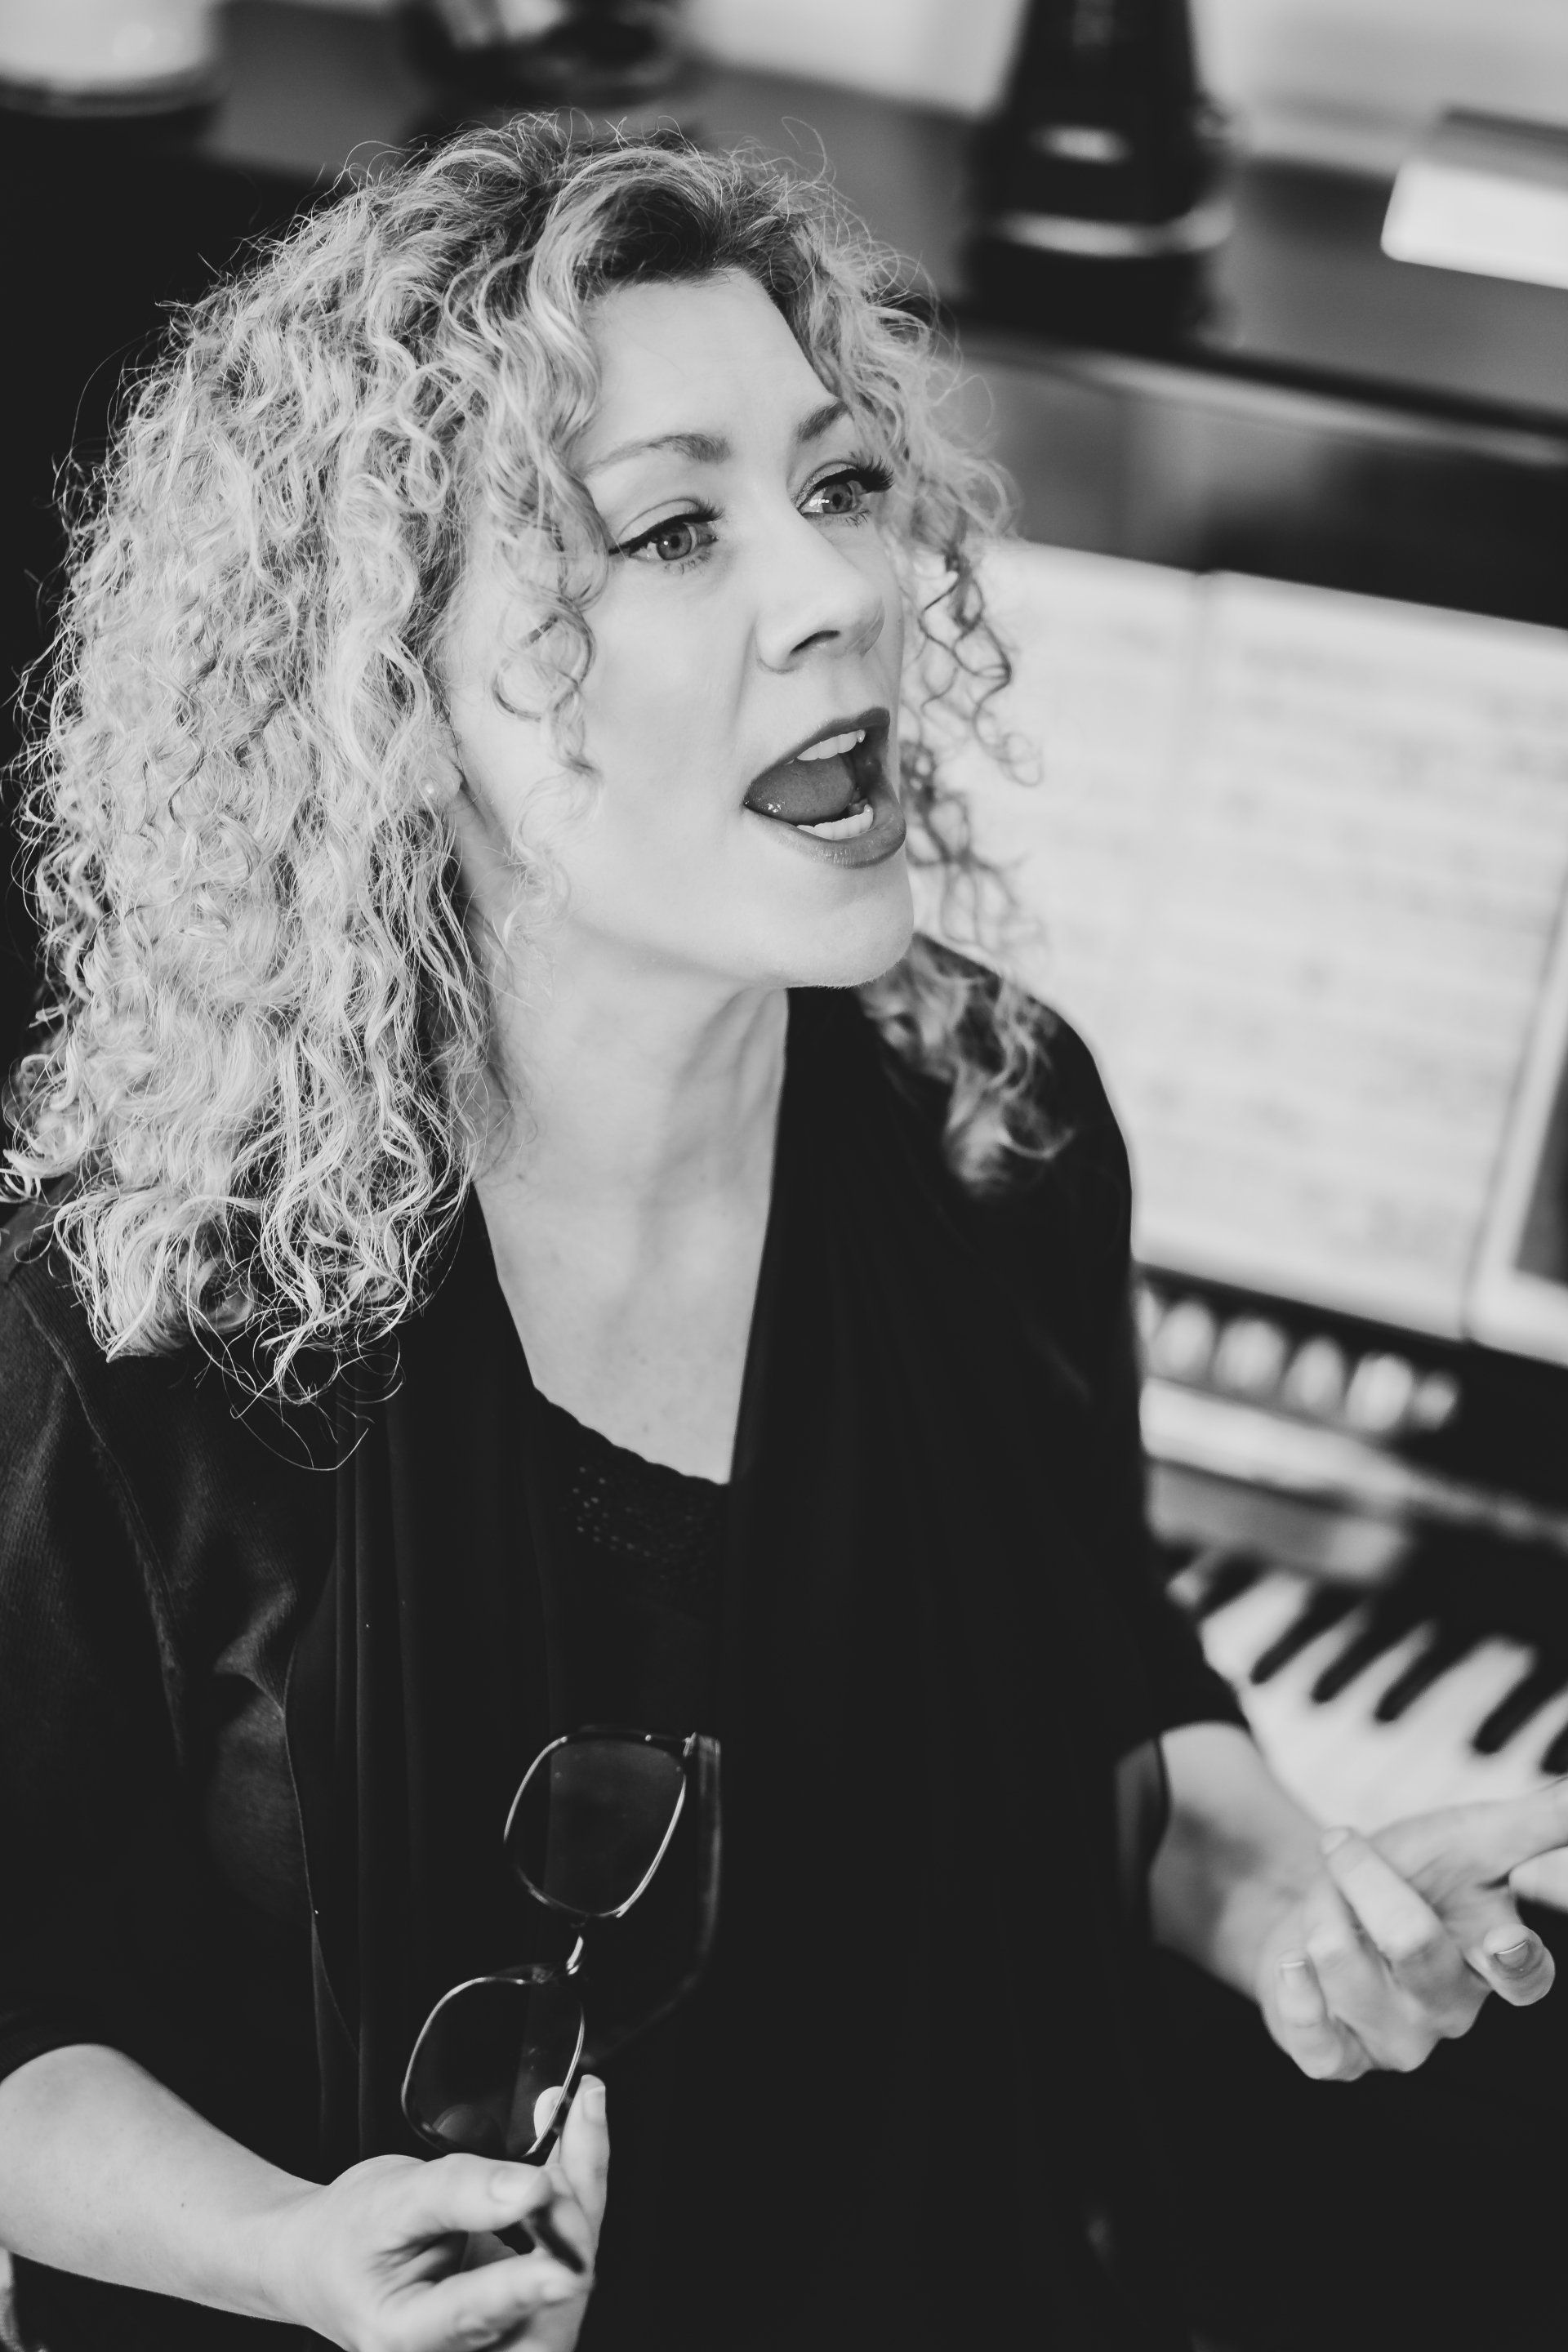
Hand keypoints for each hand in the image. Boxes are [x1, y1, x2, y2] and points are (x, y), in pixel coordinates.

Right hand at [263, 2077, 609, 2351]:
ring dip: (583, 2186)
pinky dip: (578, 2189)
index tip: (562, 2266)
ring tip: (579, 2111)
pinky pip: (566, 2250)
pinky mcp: (523, 2302)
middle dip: (573, 2209)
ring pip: (568, 2267)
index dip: (523, 2291)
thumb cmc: (345, 2236)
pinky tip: (578, 2135)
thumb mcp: (384, 2200)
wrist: (327, 2259)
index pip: (475, 2319)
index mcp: (408, 2336)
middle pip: (545, 2299)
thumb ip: (455, 2194)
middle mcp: (464, 2349)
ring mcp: (501, 2330)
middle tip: (575, 2121)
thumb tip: (531, 2190)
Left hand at [1257, 1783, 1567, 2081]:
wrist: (1326, 1905)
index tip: (1504, 1940)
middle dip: (1368, 1876)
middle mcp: (1449, 2009)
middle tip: (1345, 1845)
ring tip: (1323, 1901)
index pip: (1524, 1978)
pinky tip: (1292, 1963)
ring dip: (1319, 1910)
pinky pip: (1317, 2045)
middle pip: (1413, 1944)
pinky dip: (1296, 1996)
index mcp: (1492, 1960)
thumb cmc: (1416, 1873)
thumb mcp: (1473, 1838)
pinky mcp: (1336, 2058)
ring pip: (1346, 1970)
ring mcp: (1395, 2040)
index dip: (1516, 1964)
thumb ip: (1542, 1821)